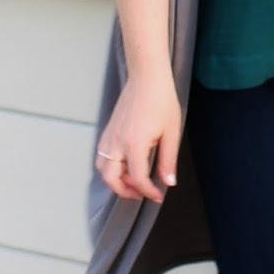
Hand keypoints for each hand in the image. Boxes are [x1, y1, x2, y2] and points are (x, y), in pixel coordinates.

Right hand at [95, 71, 180, 201]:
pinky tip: (127, 164)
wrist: (147, 77)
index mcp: (134, 144)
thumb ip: (168, 160)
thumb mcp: (171, 132)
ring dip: (115, 180)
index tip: (158, 195)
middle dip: (125, 191)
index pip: (137, 178)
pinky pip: (102, 156)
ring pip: (102, 169)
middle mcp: (117, 143)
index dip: (148, 192)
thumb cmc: (161, 100)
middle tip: (141, 193)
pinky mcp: (108, 131)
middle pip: (111, 179)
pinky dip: (110, 167)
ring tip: (134, 179)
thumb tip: (168, 182)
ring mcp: (109, 136)